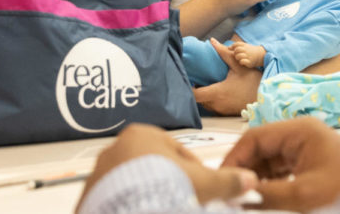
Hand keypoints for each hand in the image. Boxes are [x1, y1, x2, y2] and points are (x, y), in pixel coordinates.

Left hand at [77, 124, 257, 210]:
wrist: (125, 211)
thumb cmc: (165, 186)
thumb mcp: (202, 183)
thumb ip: (227, 180)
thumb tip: (251, 179)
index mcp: (144, 133)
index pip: (177, 151)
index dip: (193, 172)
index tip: (200, 191)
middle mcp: (117, 146)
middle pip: (154, 167)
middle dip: (169, 183)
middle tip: (181, 202)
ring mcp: (99, 170)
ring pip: (134, 183)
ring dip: (148, 195)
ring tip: (160, 208)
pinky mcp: (88, 192)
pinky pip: (115, 197)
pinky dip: (129, 204)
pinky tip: (140, 211)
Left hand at [193, 38, 261, 114]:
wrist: (265, 98)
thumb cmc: (252, 82)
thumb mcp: (239, 66)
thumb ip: (224, 54)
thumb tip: (213, 41)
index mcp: (217, 92)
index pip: (195, 95)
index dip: (190, 88)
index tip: (192, 80)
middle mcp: (217, 104)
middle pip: (199, 99)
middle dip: (198, 90)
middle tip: (199, 79)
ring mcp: (221, 110)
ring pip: (206, 104)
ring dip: (205, 95)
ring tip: (208, 83)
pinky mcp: (226, 113)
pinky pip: (214, 107)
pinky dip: (212, 100)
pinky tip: (218, 91)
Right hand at [222, 118, 339, 211]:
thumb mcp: (302, 195)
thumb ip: (265, 194)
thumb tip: (235, 195)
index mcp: (299, 129)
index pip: (254, 137)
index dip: (235, 159)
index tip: (221, 182)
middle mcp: (301, 132)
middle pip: (260, 147)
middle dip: (245, 170)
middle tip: (230, 193)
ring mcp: (307, 146)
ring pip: (269, 159)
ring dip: (257, 178)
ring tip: (243, 198)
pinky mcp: (312, 161)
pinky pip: (282, 168)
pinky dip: (270, 182)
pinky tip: (261, 197)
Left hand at [232, 41, 265, 67]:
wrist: (260, 56)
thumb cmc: (250, 51)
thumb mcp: (245, 46)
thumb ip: (237, 46)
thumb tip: (228, 48)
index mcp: (245, 46)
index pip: (237, 44)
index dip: (232, 46)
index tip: (231, 49)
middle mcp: (247, 50)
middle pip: (237, 50)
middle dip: (235, 53)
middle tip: (237, 55)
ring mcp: (248, 56)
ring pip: (238, 56)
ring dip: (237, 58)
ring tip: (240, 59)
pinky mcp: (249, 62)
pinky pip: (242, 62)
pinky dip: (241, 62)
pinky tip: (243, 62)